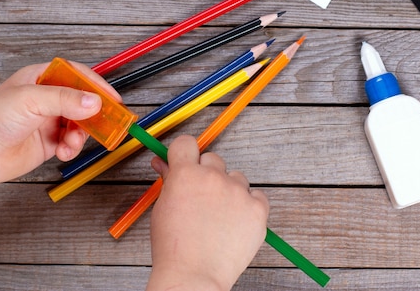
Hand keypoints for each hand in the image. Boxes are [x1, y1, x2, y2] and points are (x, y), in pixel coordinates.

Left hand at [0, 61, 120, 194]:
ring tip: (72, 142)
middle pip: (83, 101)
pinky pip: (72, 142)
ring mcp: (49, 120)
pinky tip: (63, 152)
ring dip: (81, 135)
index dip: (97, 85)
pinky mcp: (49, 142)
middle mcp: (47, 98)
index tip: (113, 98)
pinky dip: (72, 148)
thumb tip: (95, 102)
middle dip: (94, 113)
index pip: (78, 75)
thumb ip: (66, 99)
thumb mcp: (31, 100)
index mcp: (42, 78)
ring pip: (81, 124)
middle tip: (108, 122)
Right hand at [147, 135, 269, 290]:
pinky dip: (249, 205)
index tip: (186, 163)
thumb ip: (168, 181)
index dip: (185, 154)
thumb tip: (163, 163)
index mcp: (185, 174)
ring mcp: (237, 191)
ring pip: (236, 177)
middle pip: (213, 158)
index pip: (186, 143)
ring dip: (229, 190)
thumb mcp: (162, 209)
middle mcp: (213, 176)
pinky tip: (236, 221)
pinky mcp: (257, 207)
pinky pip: (257, 195)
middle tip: (202, 199)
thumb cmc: (174, 248)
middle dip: (207, 174)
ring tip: (220, 217)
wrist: (193, 276)